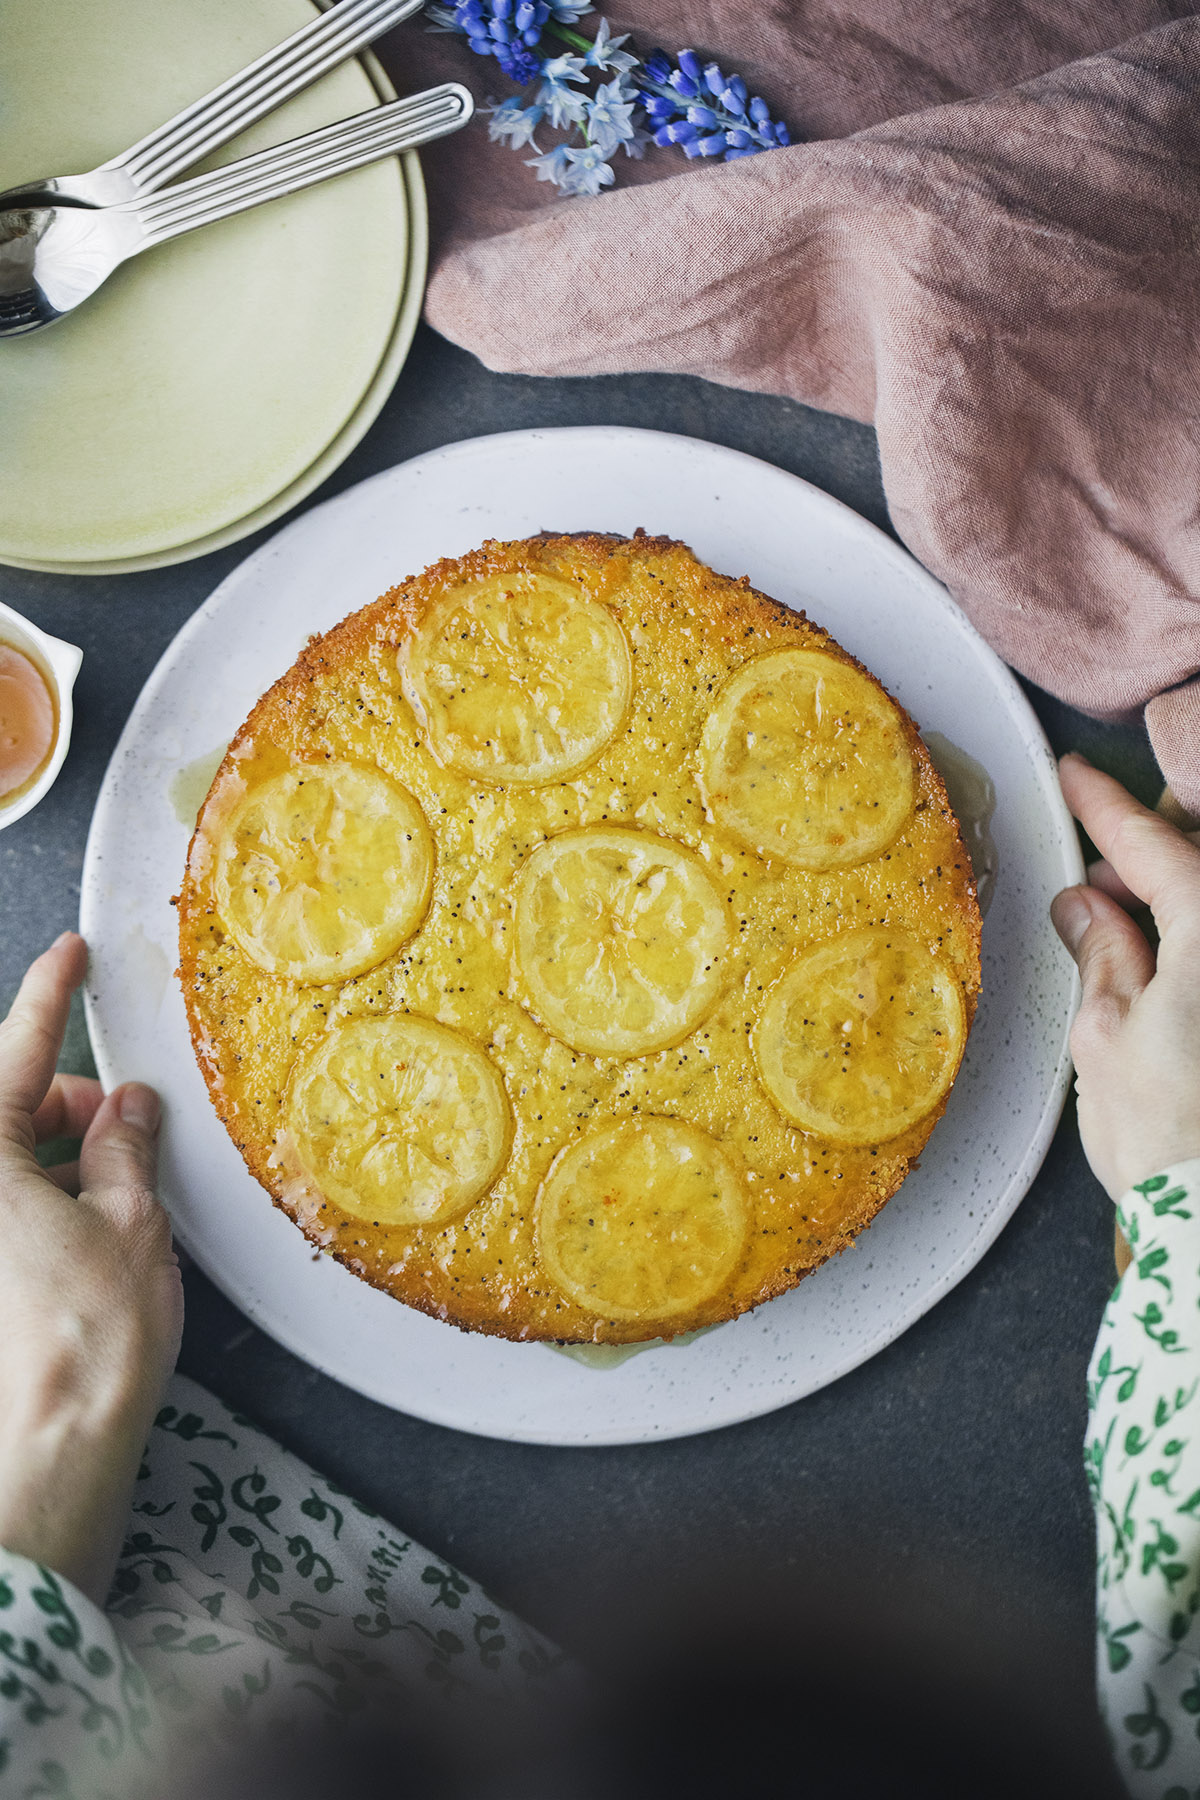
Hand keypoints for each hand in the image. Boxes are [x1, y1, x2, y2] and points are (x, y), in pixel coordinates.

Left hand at [0, 933, 182, 1604]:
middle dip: (70, 1104)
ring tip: (125, 1187)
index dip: (50, 995)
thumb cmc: (89, 1345)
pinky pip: (7, 1207)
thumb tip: (127, 1109)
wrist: (55, 1451)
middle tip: (130, 1120)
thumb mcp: (132, 1220)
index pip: (16, 1051)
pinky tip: (97, 1225)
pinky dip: (46, 1199)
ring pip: (8, 1161)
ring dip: (62, 1158)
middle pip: (8, 1110)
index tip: (69, 955)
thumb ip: (125, 1146)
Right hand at [1051, 754, 1199, 1201]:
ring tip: (1122, 921)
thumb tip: (1086, 908)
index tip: (1076, 776)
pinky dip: (1189, 948)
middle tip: (1095, 863)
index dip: (1106, 807)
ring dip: (1172, 905)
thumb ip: (1102, 954)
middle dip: (1149, 856)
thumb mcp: (1103, 1036)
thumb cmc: (1168, 1142)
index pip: (1155, 846)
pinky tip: (1161, 965)